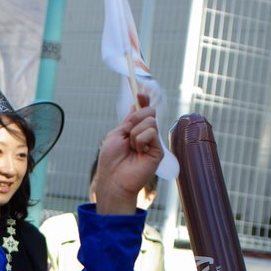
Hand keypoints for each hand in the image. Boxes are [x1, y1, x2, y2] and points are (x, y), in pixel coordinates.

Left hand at [94, 96, 161, 214]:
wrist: (114, 180)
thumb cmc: (111, 160)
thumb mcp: (116, 134)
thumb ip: (129, 119)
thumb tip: (137, 102)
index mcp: (134, 130)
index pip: (143, 110)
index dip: (143, 100)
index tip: (140, 91)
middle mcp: (145, 135)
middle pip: (148, 112)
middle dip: (136, 119)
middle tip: (129, 135)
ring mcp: (153, 142)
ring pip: (150, 121)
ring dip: (136, 134)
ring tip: (132, 148)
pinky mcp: (158, 151)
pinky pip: (151, 132)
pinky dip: (141, 140)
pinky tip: (138, 152)